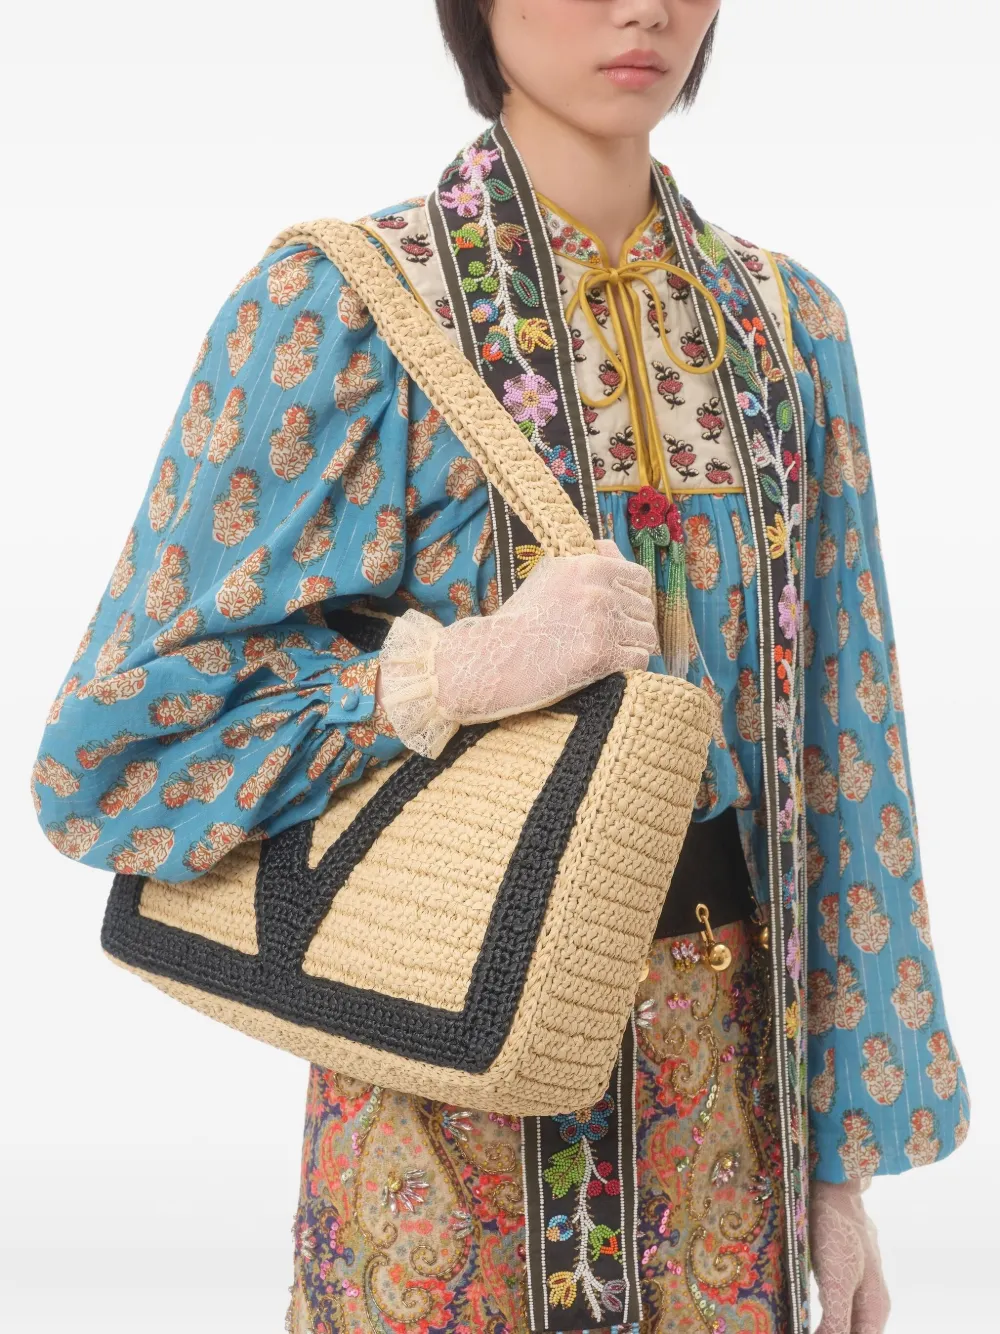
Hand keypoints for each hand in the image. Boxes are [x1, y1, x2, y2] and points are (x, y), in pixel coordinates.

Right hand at [377, 538, 657, 756]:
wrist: (493, 657)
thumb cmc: (519, 619)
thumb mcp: (548, 574)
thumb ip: (584, 559)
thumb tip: (613, 550)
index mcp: (588, 565)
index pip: (640, 578)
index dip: (637, 597)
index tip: (626, 612)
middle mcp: (598, 590)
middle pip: (646, 609)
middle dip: (636, 625)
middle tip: (621, 639)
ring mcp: (601, 623)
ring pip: (646, 635)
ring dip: (635, 647)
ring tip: (618, 655)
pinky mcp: (601, 656)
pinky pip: (640, 659)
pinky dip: (632, 667)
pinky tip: (615, 669)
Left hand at [810, 1179, 889, 1333]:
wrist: (835, 1189)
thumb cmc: (837, 1233)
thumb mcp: (837, 1280)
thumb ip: (837, 1318)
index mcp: (875, 1307)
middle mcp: (872, 1301)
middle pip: (854, 1332)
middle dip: (831, 1331)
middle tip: (799, 1326)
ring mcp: (858, 1285)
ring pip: (845, 1321)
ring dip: (827, 1327)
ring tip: (799, 1324)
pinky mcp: (843, 1272)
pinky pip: (835, 1303)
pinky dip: (822, 1314)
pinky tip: (803, 1314)